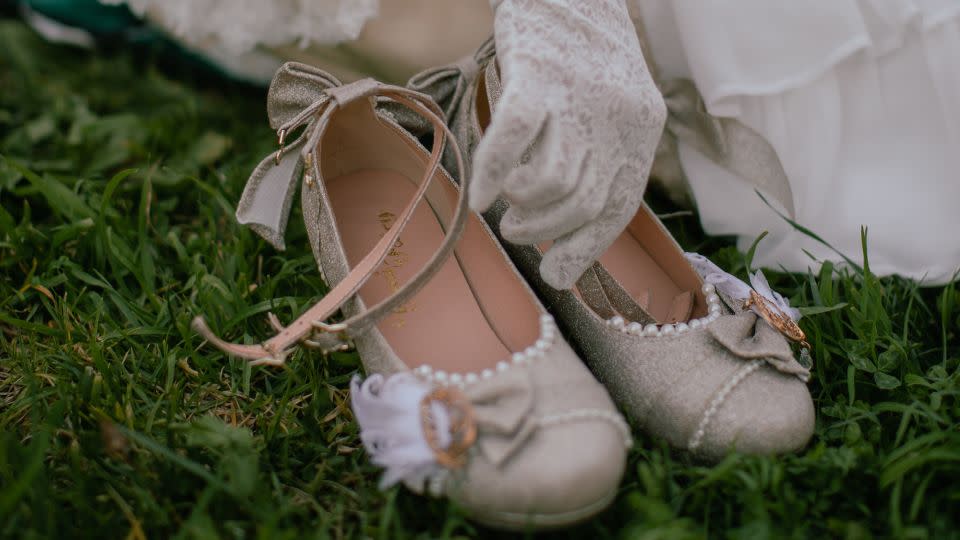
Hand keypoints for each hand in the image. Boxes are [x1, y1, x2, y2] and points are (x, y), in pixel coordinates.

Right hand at [473, 0, 665, 288]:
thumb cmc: (582, 59)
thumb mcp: (609, 110)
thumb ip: (597, 160)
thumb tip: (560, 236)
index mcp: (640, 130)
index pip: (617, 207)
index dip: (584, 248)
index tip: (555, 274)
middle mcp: (616, 117)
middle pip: (583, 201)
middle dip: (546, 232)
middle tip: (518, 232)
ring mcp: (575, 96)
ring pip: (554, 180)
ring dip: (524, 209)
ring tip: (506, 211)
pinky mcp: (535, 74)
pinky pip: (514, 137)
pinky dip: (493, 175)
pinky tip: (479, 199)